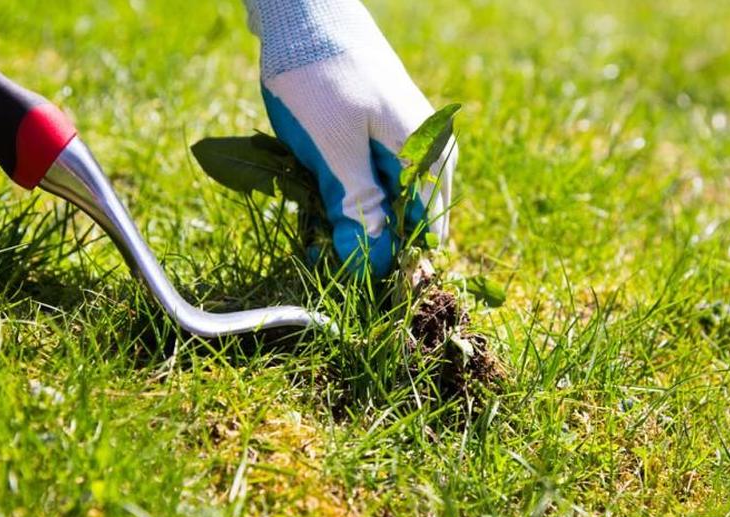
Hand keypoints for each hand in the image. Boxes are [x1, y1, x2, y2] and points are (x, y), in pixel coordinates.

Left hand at [245, 0, 456, 278]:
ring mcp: (402, 142)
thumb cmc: (319, 77)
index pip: (424, 232)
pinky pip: (367, 181)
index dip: (390, 262)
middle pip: (405, 221)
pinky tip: (314, 198)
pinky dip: (341, 196)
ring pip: (382, 203)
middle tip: (321, 252)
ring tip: (312, 226)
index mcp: (427, 155)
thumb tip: (370, 265)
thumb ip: (357, 207)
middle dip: (365, 242)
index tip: (352, 278)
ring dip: (348, 220)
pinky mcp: (377, 136)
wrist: (302, 12)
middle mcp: (426, 151)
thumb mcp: (333, 150)